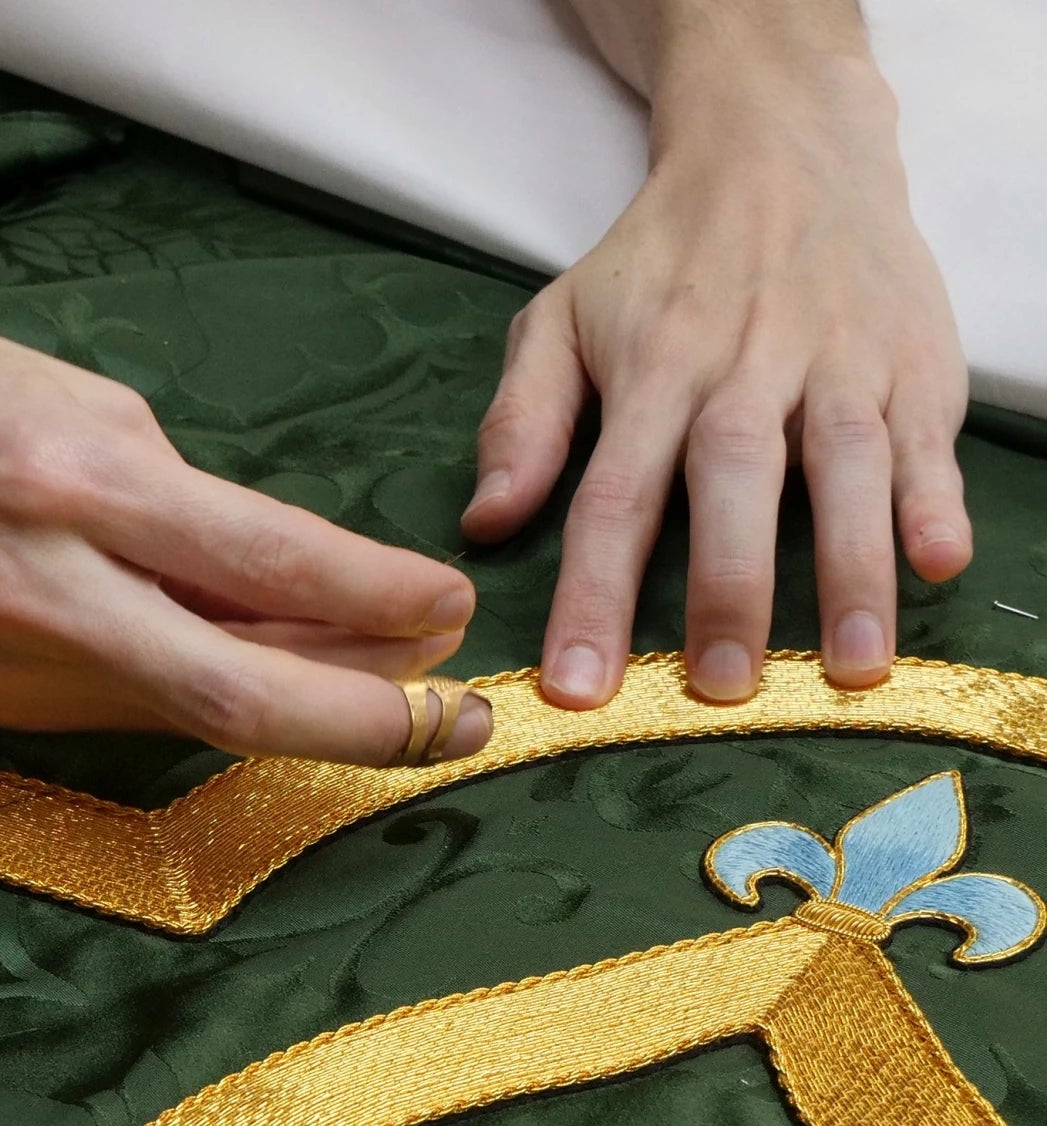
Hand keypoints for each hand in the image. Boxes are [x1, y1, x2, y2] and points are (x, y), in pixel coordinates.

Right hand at [0, 314, 485, 761]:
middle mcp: (50, 596)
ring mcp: (21, 670)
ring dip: (309, 709)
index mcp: (72, 484)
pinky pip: (142, 709)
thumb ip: (178, 497)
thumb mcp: (68, 397)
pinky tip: (281, 679)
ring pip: (200, 714)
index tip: (450, 608)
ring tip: (398, 696)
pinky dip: (223, 696)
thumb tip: (288, 577)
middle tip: (459, 723)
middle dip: (370, 721)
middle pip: (240, 695)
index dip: (374, 599)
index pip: (262, 562)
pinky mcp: (4, 707)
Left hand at [461, 49, 969, 708]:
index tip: (578, 687)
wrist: (782, 138)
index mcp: (652, 370)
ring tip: (850, 669)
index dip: (593, 597)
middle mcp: (744, 366)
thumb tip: (485, 520)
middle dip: (728, 588)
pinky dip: (935, 497)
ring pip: (844, 466)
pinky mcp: (909, 358)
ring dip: (849, 569)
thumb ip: (522, 420)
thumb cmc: (661, 258)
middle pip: (733, 483)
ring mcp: (835, 361)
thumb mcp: (564, 316)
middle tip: (723, 688)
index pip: (613, 498)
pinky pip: (926, 434)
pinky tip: (940, 563)